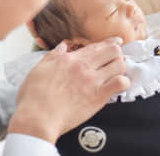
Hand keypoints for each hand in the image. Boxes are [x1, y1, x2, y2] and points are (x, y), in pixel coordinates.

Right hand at [7, 36, 129, 143]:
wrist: (38, 118)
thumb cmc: (35, 97)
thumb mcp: (38, 69)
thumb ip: (52, 55)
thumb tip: (62, 46)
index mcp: (70, 59)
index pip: (96, 45)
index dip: (109, 43)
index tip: (116, 42)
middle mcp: (83, 66)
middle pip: (113, 51)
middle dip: (117, 54)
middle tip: (116, 60)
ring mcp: (93, 80)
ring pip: (120, 65)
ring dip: (121, 68)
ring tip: (117, 73)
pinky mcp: (99, 96)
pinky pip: (121, 83)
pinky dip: (124, 83)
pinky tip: (118, 86)